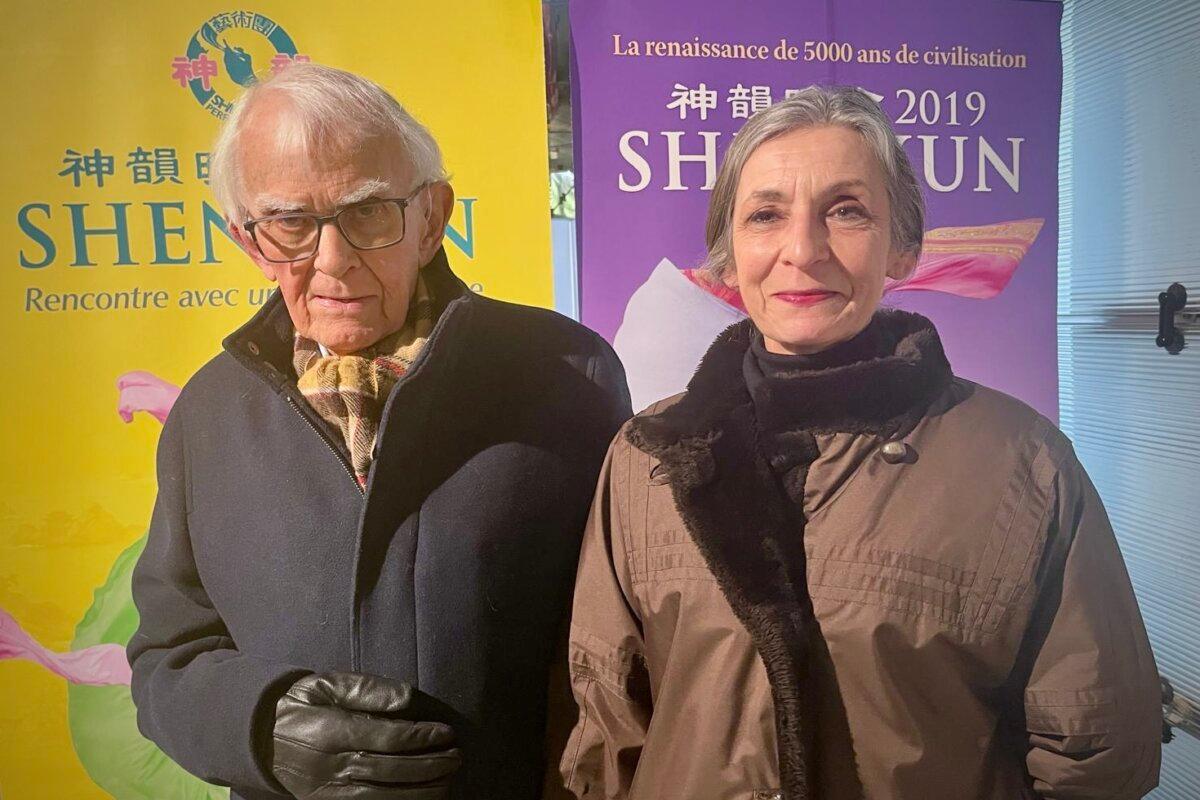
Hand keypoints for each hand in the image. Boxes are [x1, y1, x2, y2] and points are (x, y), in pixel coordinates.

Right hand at [270, 671, 461, 798]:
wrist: (257, 738)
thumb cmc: (301, 705)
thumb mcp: (327, 684)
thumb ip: (367, 689)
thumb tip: (406, 698)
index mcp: (331, 731)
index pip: (386, 737)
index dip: (420, 737)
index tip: (446, 733)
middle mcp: (329, 765)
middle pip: (388, 771)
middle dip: (428, 767)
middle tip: (456, 758)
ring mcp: (327, 792)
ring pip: (381, 798)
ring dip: (419, 792)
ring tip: (447, 781)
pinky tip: (420, 799)